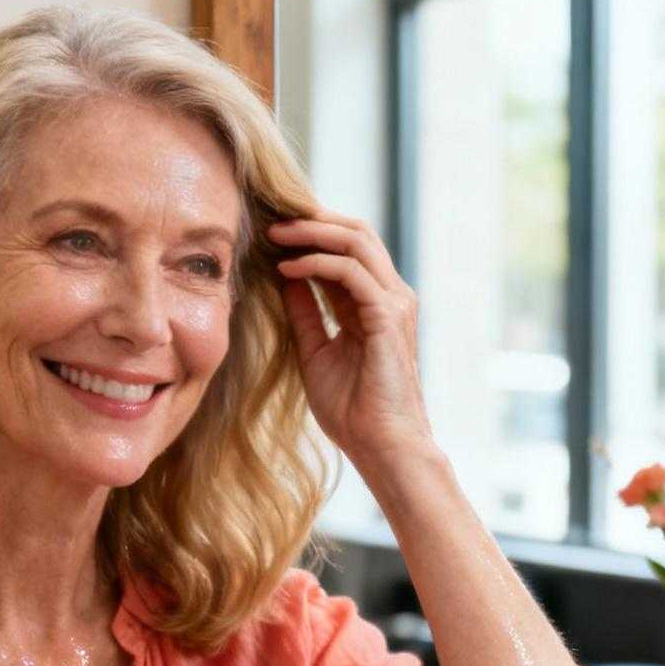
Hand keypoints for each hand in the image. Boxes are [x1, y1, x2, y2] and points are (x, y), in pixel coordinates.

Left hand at [270, 210, 434, 468]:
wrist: (380, 445)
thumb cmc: (352, 409)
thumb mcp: (315, 352)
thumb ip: (305, 313)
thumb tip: (284, 278)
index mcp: (374, 303)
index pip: (347, 249)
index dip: (311, 234)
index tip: (270, 232)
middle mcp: (389, 295)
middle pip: (356, 233)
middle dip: (312, 221)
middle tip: (271, 221)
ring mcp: (394, 303)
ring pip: (357, 241)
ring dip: (312, 232)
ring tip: (275, 235)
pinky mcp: (389, 316)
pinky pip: (352, 272)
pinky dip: (317, 263)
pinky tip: (287, 269)